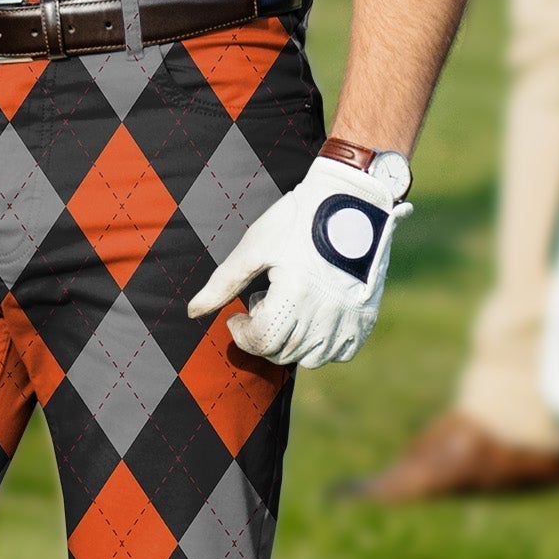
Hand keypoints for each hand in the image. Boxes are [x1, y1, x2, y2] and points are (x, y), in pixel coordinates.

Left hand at [187, 152, 413, 369]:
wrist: (352, 200)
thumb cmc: (298, 218)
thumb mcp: (255, 246)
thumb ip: (223, 283)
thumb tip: (193, 312)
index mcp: (294, 294)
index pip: (261, 341)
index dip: (241, 334)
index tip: (237, 315)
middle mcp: (324, 313)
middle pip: (282, 352)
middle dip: (262, 335)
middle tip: (262, 302)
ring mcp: (348, 318)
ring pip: (310, 358)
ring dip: (290, 342)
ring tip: (289, 307)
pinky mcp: (366, 317)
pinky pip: (340, 352)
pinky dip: (322, 345)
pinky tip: (312, 317)